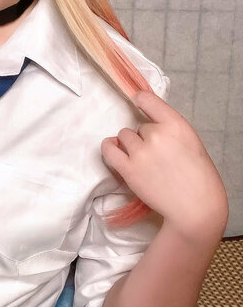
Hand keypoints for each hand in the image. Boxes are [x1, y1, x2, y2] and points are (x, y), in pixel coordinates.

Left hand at [100, 90, 228, 238]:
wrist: (195, 207)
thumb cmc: (199, 176)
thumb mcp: (191, 141)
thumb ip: (170, 129)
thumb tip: (148, 123)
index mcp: (176, 125)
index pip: (148, 100)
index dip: (141, 100)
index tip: (138, 101)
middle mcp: (157, 135)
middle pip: (139, 126)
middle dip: (146, 138)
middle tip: (158, 155)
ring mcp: (140, 152)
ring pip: (125, 136)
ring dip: (131, 145)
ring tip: (144, 160)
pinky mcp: (128, 169)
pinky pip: (109, 149)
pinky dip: (110, 147)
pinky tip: (113, 148)